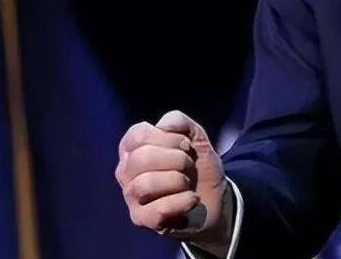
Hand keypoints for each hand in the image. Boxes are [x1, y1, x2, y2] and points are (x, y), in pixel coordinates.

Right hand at [116, 111, 231, 253]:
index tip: (186, 145)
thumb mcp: (194, 137)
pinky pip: (156, 210)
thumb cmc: (197, 166)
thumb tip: (163, 125)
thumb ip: (179, 121)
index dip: (168, 137)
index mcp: (134, 148)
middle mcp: (126, 171)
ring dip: (177, 180)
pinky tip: (192, 199)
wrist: (213, 198)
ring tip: (188, 183)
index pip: (138, 134)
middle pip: (142, 158)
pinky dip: (181, 202)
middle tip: (189, 165)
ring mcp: (131, 196)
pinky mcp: (142, 219)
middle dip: (176, 159)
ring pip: (146, 184)